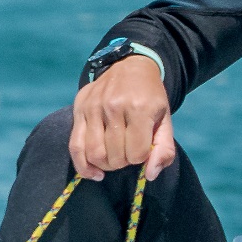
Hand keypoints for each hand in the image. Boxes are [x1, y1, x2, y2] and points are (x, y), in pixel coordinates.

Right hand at [69, 54, 175, 181]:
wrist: (130, 67)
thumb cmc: (150, 98)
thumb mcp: (165, 121)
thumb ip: (164, 149)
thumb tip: (150, 175)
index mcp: (139, 108)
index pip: (137, 153)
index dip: (141, 157)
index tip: (143, 148)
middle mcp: (114, 106)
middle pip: (115, 156)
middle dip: (124, 162)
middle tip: (128, 153)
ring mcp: (93, 107)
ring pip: (95, 154)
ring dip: (106, 165)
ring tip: (114, 159)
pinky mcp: (79, 109)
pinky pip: (75, 146)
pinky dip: (83, 167)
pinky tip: (94, 173)